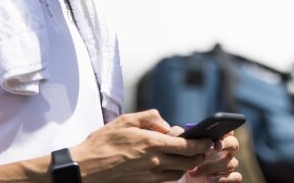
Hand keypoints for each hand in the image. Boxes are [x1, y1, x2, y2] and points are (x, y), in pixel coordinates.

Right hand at [72, 109, 213, 182]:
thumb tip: (167, 125)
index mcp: (152, 143)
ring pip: (179, 173)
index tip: (209, 140)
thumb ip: (151, 118)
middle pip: (189, 162)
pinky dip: (173, 173)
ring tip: (188, 156)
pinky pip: (166, 180)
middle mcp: (155, 162)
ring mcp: (150, 176)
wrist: (85, 168)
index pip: (188, 145)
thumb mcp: (127, 120)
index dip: (202, 143)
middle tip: (203, 149)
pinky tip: (170, 165)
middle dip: (200, 155)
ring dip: (187, 165)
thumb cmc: (103, 142)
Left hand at [179, 131, 241, 182]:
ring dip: (214, 166)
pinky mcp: (228, 179)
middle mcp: (224, 151)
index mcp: (215, 140)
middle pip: (234, 144)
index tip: (215, 138)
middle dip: (227, 144)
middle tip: (216, 147)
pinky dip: (224, 178)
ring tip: (195, 171)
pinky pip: (236, 177)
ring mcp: (227, 165)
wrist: (180, 179)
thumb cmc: (181, 161)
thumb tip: (184, 131)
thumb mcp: (176, 148)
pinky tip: (209, 179)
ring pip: (232, 163)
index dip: (225, 131)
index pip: (227, 130)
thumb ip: (178, 136)